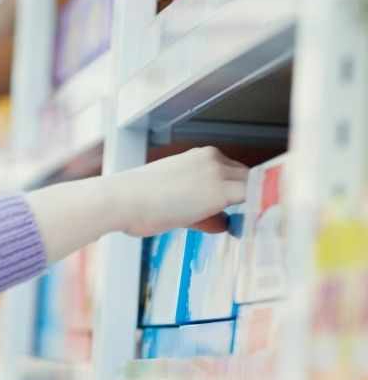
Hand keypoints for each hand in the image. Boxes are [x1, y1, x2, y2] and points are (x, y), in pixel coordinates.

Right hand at [111, 147, 248, 237]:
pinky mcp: (223, 191)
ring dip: (253, 204)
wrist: (121, 200)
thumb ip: (201, 212)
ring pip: (253, 186)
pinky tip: (257, 221)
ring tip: (250, 222)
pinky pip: (255, 198)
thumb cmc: (135, 201)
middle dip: (244, 198)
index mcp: (198, 156)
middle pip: (246, 177)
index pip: (232, 172)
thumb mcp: (171, 203)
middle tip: (244, 219)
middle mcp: (211, 159)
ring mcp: (219, 173)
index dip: (235, 192)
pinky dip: (258, 209)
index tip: (237, 208)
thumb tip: (222, 223)